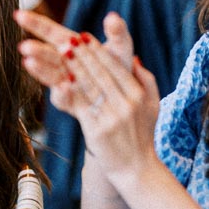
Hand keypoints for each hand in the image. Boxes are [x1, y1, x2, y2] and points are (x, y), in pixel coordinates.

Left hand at [15, 8, 160, 177]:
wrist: (138, 171)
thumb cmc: (141, 138)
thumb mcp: (152, 107)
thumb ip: (146, 80)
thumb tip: (134, 59)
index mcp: (137, 93)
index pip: (114, 66)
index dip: (97, 50)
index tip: (82, 36)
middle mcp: (126, 101)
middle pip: (99, 71)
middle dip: (80, 52)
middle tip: (63, 37)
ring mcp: (112, 115)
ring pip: (88, 84)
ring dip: (71, 65)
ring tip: (57, 50)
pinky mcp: (98, 129)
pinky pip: (81, 106)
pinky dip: (69, 92)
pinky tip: (58, 80)